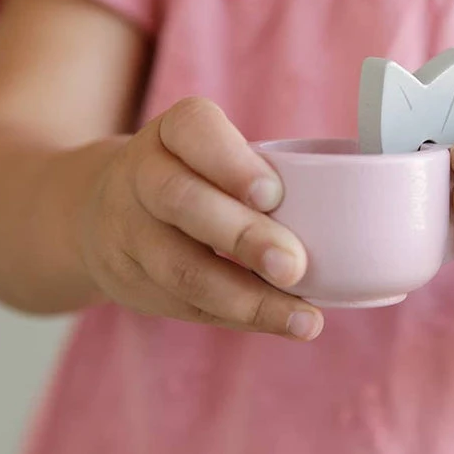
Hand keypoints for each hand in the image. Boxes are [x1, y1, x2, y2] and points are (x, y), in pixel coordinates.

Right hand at [76, 97, 323, 339]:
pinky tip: (281, 323)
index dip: (231, 162)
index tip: (273, 193)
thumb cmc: (193, 178)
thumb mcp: (211, 152)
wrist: (98, 214)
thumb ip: (265, 172)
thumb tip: (355, 212)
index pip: (193, 130)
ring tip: (303, 317)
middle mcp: (140, 176)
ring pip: (181, 268)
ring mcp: (128, 232)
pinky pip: (187, 306)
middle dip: (243, 236)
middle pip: (183, 202)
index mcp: (171, 133)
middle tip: (295, 265)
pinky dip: (239, 317)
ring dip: (247, 298)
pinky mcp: (130, 282)